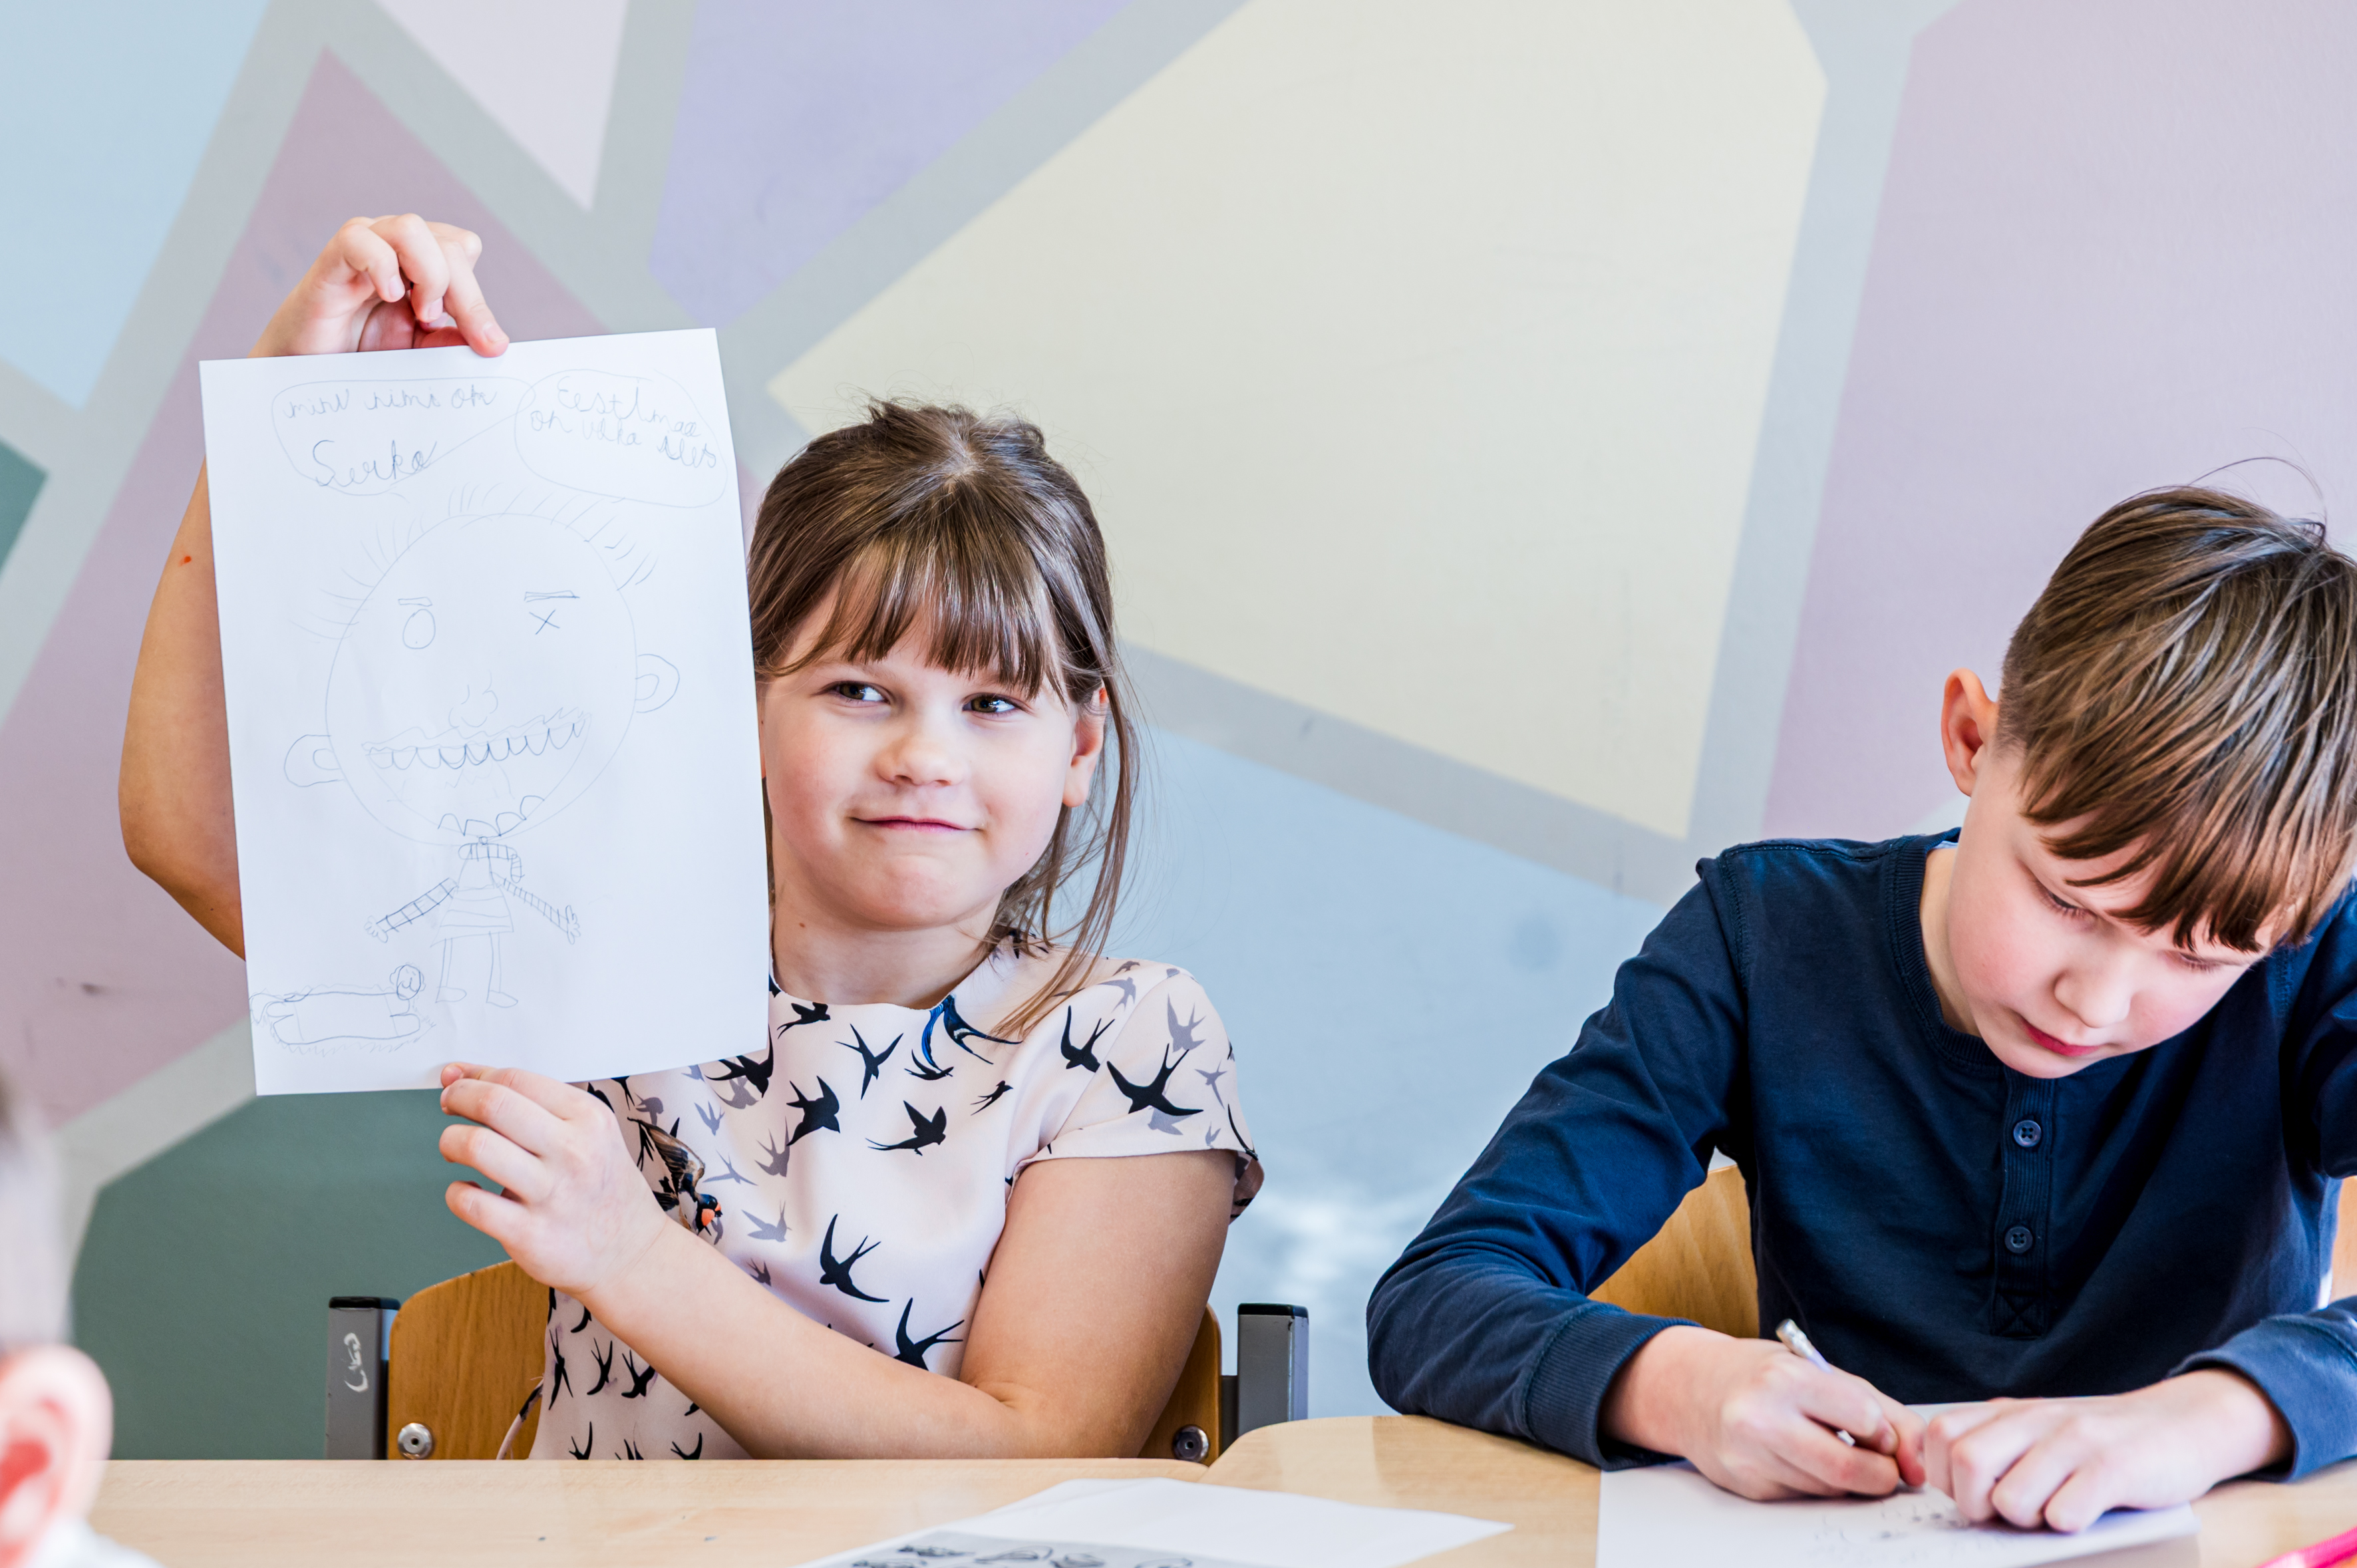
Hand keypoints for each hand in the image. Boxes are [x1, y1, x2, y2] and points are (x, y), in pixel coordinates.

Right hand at [250, 214, 506, 359]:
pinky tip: (388, 298)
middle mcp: (395, 248)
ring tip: (419, 313)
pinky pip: (359, 239)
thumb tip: (493, 342)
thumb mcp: (422, 354)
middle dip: (465, 295)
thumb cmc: (363, 356)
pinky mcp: (331, 263)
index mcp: (422, 264)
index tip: (487, 345)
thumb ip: (454, 342)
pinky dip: (382, 266)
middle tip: (452, 335)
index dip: (479, 297)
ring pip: (412, 228)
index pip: (464, 251)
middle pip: (450, 244)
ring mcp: (363, 249)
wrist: (310, 372)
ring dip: (429, 275)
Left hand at [437, 1064, 667, 1297]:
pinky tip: (467, 1192)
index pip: (516, 1079)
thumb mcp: (588, 1132)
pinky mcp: (530, 1234)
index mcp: (588, 1119)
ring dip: (450, 1141)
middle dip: (458, 1097)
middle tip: (450, 1105)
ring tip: (453, 1148)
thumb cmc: (601, 1186)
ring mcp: (552, 1194)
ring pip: (477, 1147)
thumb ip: (530, 1103)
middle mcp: (573, 1152)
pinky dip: (457, 1193)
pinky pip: (471, 1203)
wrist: (630, 1252)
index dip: (476, 1077)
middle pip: (494, 1103)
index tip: (460, 1084)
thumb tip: (458, 1074)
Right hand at [1600, 1325, 1925, 1498]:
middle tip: (1879, 1464)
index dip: (1882, 1430)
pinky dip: (1814, 1484)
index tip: (1874, 1428)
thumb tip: (1918, 1467)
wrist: (1692, 1388)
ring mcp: (1750, 1458)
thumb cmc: (1764, 1376)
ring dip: (1845, 1479)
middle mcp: (1761, 1419)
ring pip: (1830, 1490)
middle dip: (1880, 1474)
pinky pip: (1804, 1497)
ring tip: (1827, 1448)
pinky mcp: (1747, 1486)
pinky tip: (1796, 1457)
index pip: (1866, 1420)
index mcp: (1786, 1379)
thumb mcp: (1822, 1373)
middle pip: (1851, 1471)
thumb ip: (1883, 1412)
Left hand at [1923, 1370, 2291, 1532]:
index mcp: (2011, 1412)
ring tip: (2050, 1514)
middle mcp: (2037, 1420)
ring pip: (2011, 1497)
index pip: (1939, 1435)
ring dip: (2025, 1520)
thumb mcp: (2041, 1430)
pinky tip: (2083, 1516)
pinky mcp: (2115, 1469)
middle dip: (1975, 1505)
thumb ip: (1999, 1446)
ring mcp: (2075, 1442)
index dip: (1943, 1474)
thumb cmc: (2103, 1440)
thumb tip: (1951, 1488)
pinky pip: (2067, 1512)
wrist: (2183, 1423)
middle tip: (2006, 1515)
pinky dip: (2067, 1525)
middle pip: (1966, 1464)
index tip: (1971, 1494)